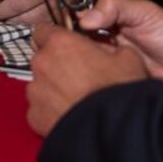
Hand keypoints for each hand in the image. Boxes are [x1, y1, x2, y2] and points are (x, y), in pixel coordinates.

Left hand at [27, 28, 148, 135]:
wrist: (114, 132)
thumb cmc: (120, 91)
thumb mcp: (128, 57)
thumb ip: (109, 47)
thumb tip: (107, 49)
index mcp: (60, 43)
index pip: (43, 30)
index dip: (56, 37)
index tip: (68, 45)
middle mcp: (42, 64)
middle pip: (43, 59)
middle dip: (57, 65)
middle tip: (81, 77)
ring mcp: (35, 92)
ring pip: (40, 85)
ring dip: (53, 89)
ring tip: (77, 101)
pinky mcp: (34, 117)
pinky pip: (40, 110)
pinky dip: (51, 112)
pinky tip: (71, 117)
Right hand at [68, 0, 162, 81]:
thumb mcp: (145, 12)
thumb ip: (115, 6)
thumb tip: (84, 18)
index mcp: (108, 22)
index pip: (77, 22)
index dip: (66, 26)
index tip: (56, 32)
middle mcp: (104, 45)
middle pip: (75, 46)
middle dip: (69, 49)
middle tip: (67, 55)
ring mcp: (108, 67)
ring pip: (82, 66)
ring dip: (79, 67)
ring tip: (79, 69)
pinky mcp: (114, 86)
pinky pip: (97, 84)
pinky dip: (92, 84)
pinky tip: (90, 84)